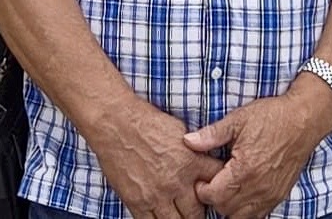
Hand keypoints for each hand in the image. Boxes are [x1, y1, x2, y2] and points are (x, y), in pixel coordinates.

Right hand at [83, 96, 219, 218]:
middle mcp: (177, 182)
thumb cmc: (145, 121)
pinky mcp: (137, 202)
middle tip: (195, 208)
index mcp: (191, 162)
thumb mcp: (180, 131)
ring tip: (179, 214)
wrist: (115, 123)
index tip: (214, 190)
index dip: (217, 188)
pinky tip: (161, 215)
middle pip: (198, 213)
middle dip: (199, 211)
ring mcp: (156, 196)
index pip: (216, 183)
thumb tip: (205, 161)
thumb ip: (194, 151)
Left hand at [183, 81, 331, 218]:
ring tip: (227, 188)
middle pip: (224, 209)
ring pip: (241, 216)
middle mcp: (258, 187)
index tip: (201, 177)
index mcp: (244, 169)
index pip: (213, 195)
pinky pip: (258, 215)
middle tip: (212, 181)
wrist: (304, 120)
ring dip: (229, 207)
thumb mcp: (238, 120)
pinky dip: (246, 210)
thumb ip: (211, 135)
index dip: (201, 188)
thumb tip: (187, 141)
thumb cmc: (272, 117)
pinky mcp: (279, 195)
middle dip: (214, 198)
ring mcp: (270, 194)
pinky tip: (243, 193)